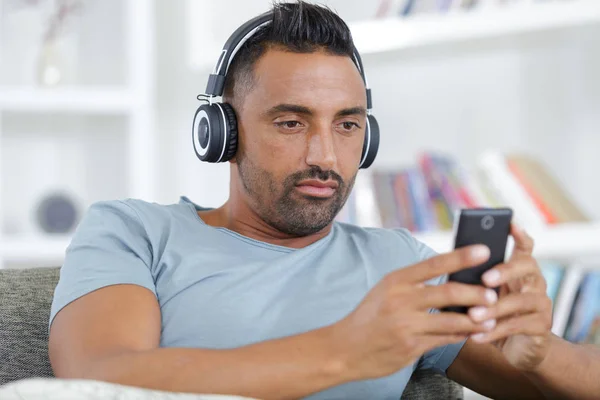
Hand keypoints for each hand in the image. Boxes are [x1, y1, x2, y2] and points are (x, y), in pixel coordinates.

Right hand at [332, 245, 498, 379]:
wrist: (345, 348)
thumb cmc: (371, 316)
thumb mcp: (386, 291)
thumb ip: (415, 283)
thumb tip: (453, 276)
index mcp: (396, 280)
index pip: (434, 263)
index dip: (461, 256)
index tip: (484, 250)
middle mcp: (401, 300)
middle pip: (449, 292)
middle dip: (477, 293)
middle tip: (493, 295)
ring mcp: (406, 325)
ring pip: (453, 320)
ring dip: (477, 319)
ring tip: (492, 318)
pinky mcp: (411, 347)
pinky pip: (446, 339)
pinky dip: (463, 335)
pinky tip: (473, 332)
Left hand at [466, 223, 552, 370]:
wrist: (520, 347)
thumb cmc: (494, 313)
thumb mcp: (483, 294)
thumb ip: (473, 279)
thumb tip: (446, 267)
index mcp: (519, 269)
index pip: (524, 246)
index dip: (519, 234)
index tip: (509, 223)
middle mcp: (535, 281)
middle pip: (527, 266)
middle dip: (506, 270)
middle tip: (485, 279)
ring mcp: (541, 303)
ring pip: (521, 300)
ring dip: (494, 308)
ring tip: (472, 315)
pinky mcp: (542, 326)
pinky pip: (517, 326)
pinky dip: (494, 331)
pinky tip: (475, 336)